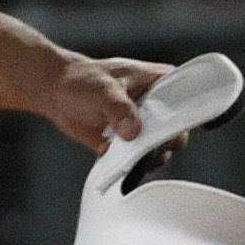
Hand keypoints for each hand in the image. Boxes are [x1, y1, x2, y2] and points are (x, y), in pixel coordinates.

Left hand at [35, 52, 168, 153]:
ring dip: (144, 156)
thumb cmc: (83, 80)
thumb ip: (119, 107)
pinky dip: (128, 165)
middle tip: (141, 142)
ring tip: (122, 148)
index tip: (166, 128)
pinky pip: (139, 161)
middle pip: (176, 131)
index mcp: (161, 82)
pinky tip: (113, 155)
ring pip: (160, 150)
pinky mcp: (132, 145)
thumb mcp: (102, 88)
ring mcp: (146, 127)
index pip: (185, 100)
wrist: (59, 94)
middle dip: (161, 142)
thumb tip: (133, 130)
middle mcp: (159, 106)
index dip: (181, 116)